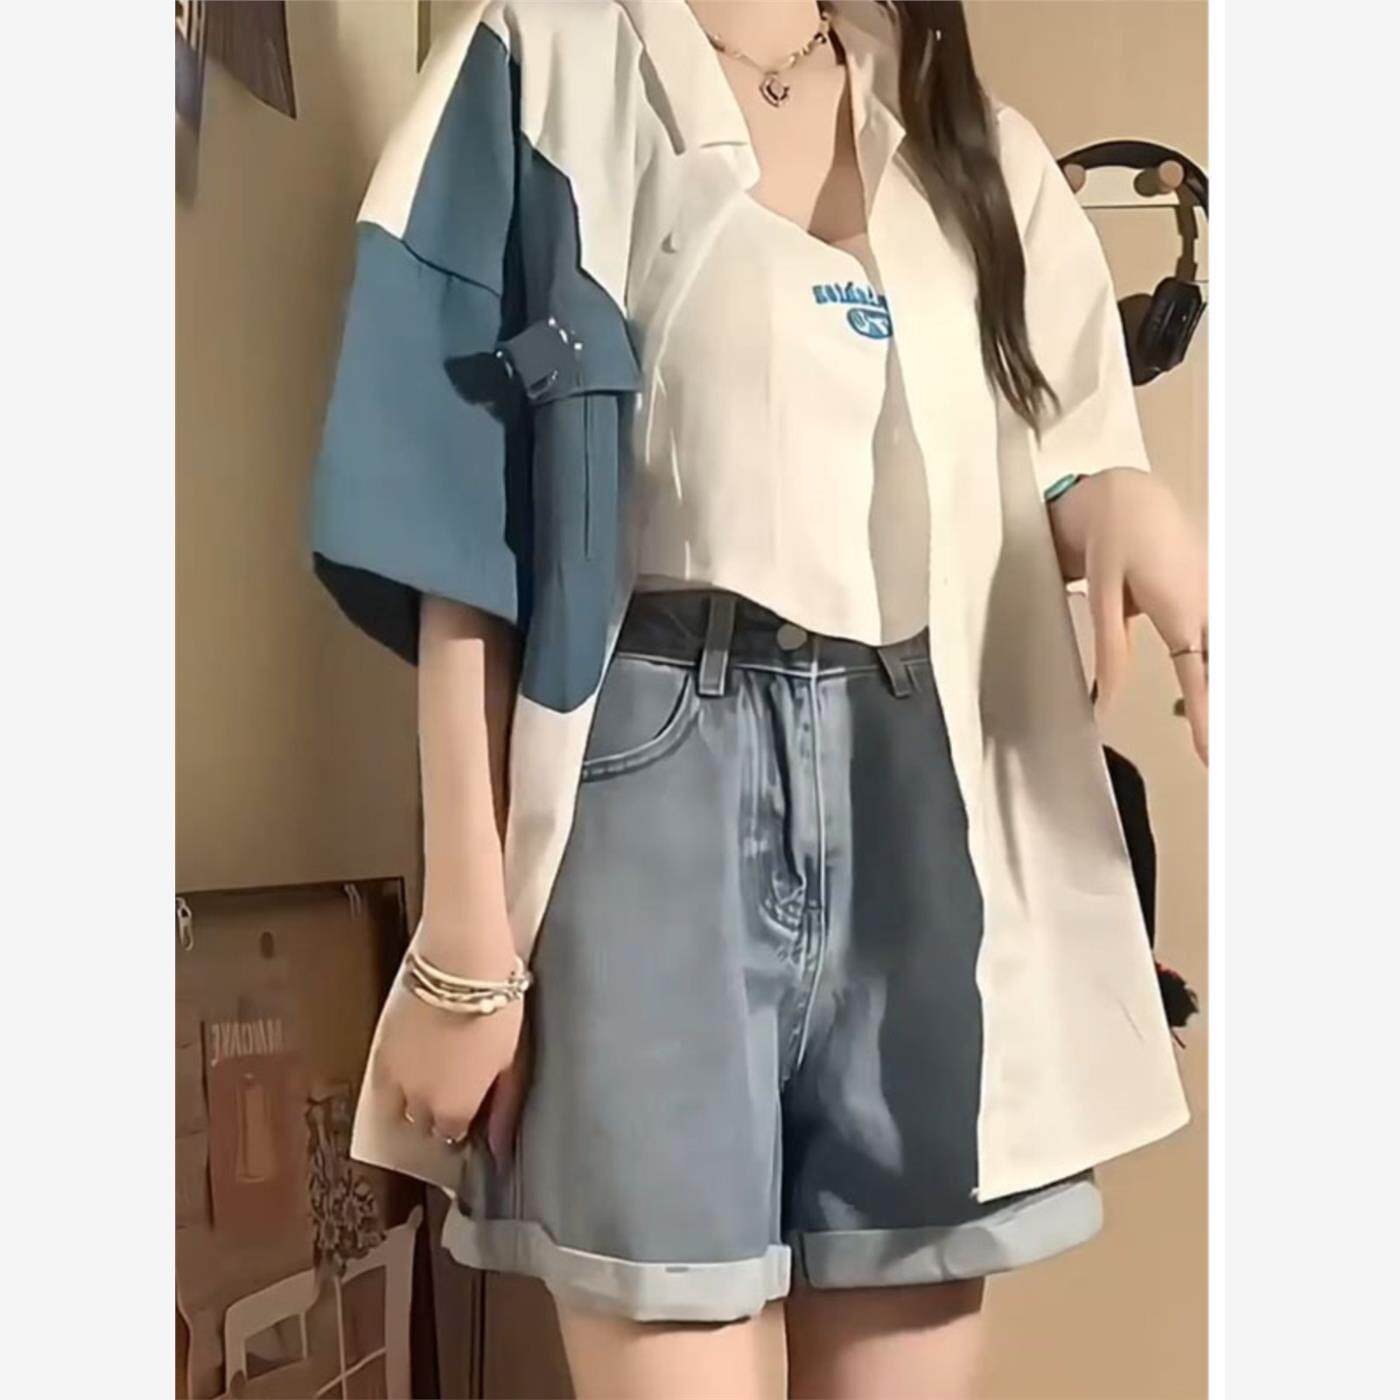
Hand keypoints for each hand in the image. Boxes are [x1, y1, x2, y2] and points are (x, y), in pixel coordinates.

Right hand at [378, 959, 528, 1167]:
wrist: (460, 966)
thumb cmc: (495, 1010)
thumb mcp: (512, 1062)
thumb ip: (503, 1107)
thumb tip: (500, 1144)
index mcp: (455, 1108)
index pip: (451, 1135)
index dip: (461, 1124)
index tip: (469, 1111)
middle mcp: (421, 1101)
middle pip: (423, 1124)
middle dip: (437, 1114)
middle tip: (453, 1092)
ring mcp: (397, 1077)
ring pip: (398, 1108)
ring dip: (414, 1100)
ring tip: (431, 1079)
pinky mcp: (381, 1050)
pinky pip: (381, 1082)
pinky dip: (394, 1082)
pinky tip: (410, 1068)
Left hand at [1049, 468, 1207, 763]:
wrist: (1129, 497)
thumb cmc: (1112, 540)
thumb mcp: (1103, 593)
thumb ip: (1110, 648)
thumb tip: (1107, 699)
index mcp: (1181, 610)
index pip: (1200, 677)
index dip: (1208, 719)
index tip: (1214, 755)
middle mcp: (1207, 608)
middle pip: (1226, 670)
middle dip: (1230, 714)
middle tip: (1228, 761)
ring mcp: (1214, 601)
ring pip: (1227, 656)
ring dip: (1229, 692)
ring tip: (1228, 739)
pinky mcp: (1209, 597)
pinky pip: (1221, 641)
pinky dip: (1223, 668)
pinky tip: (1223, 692)